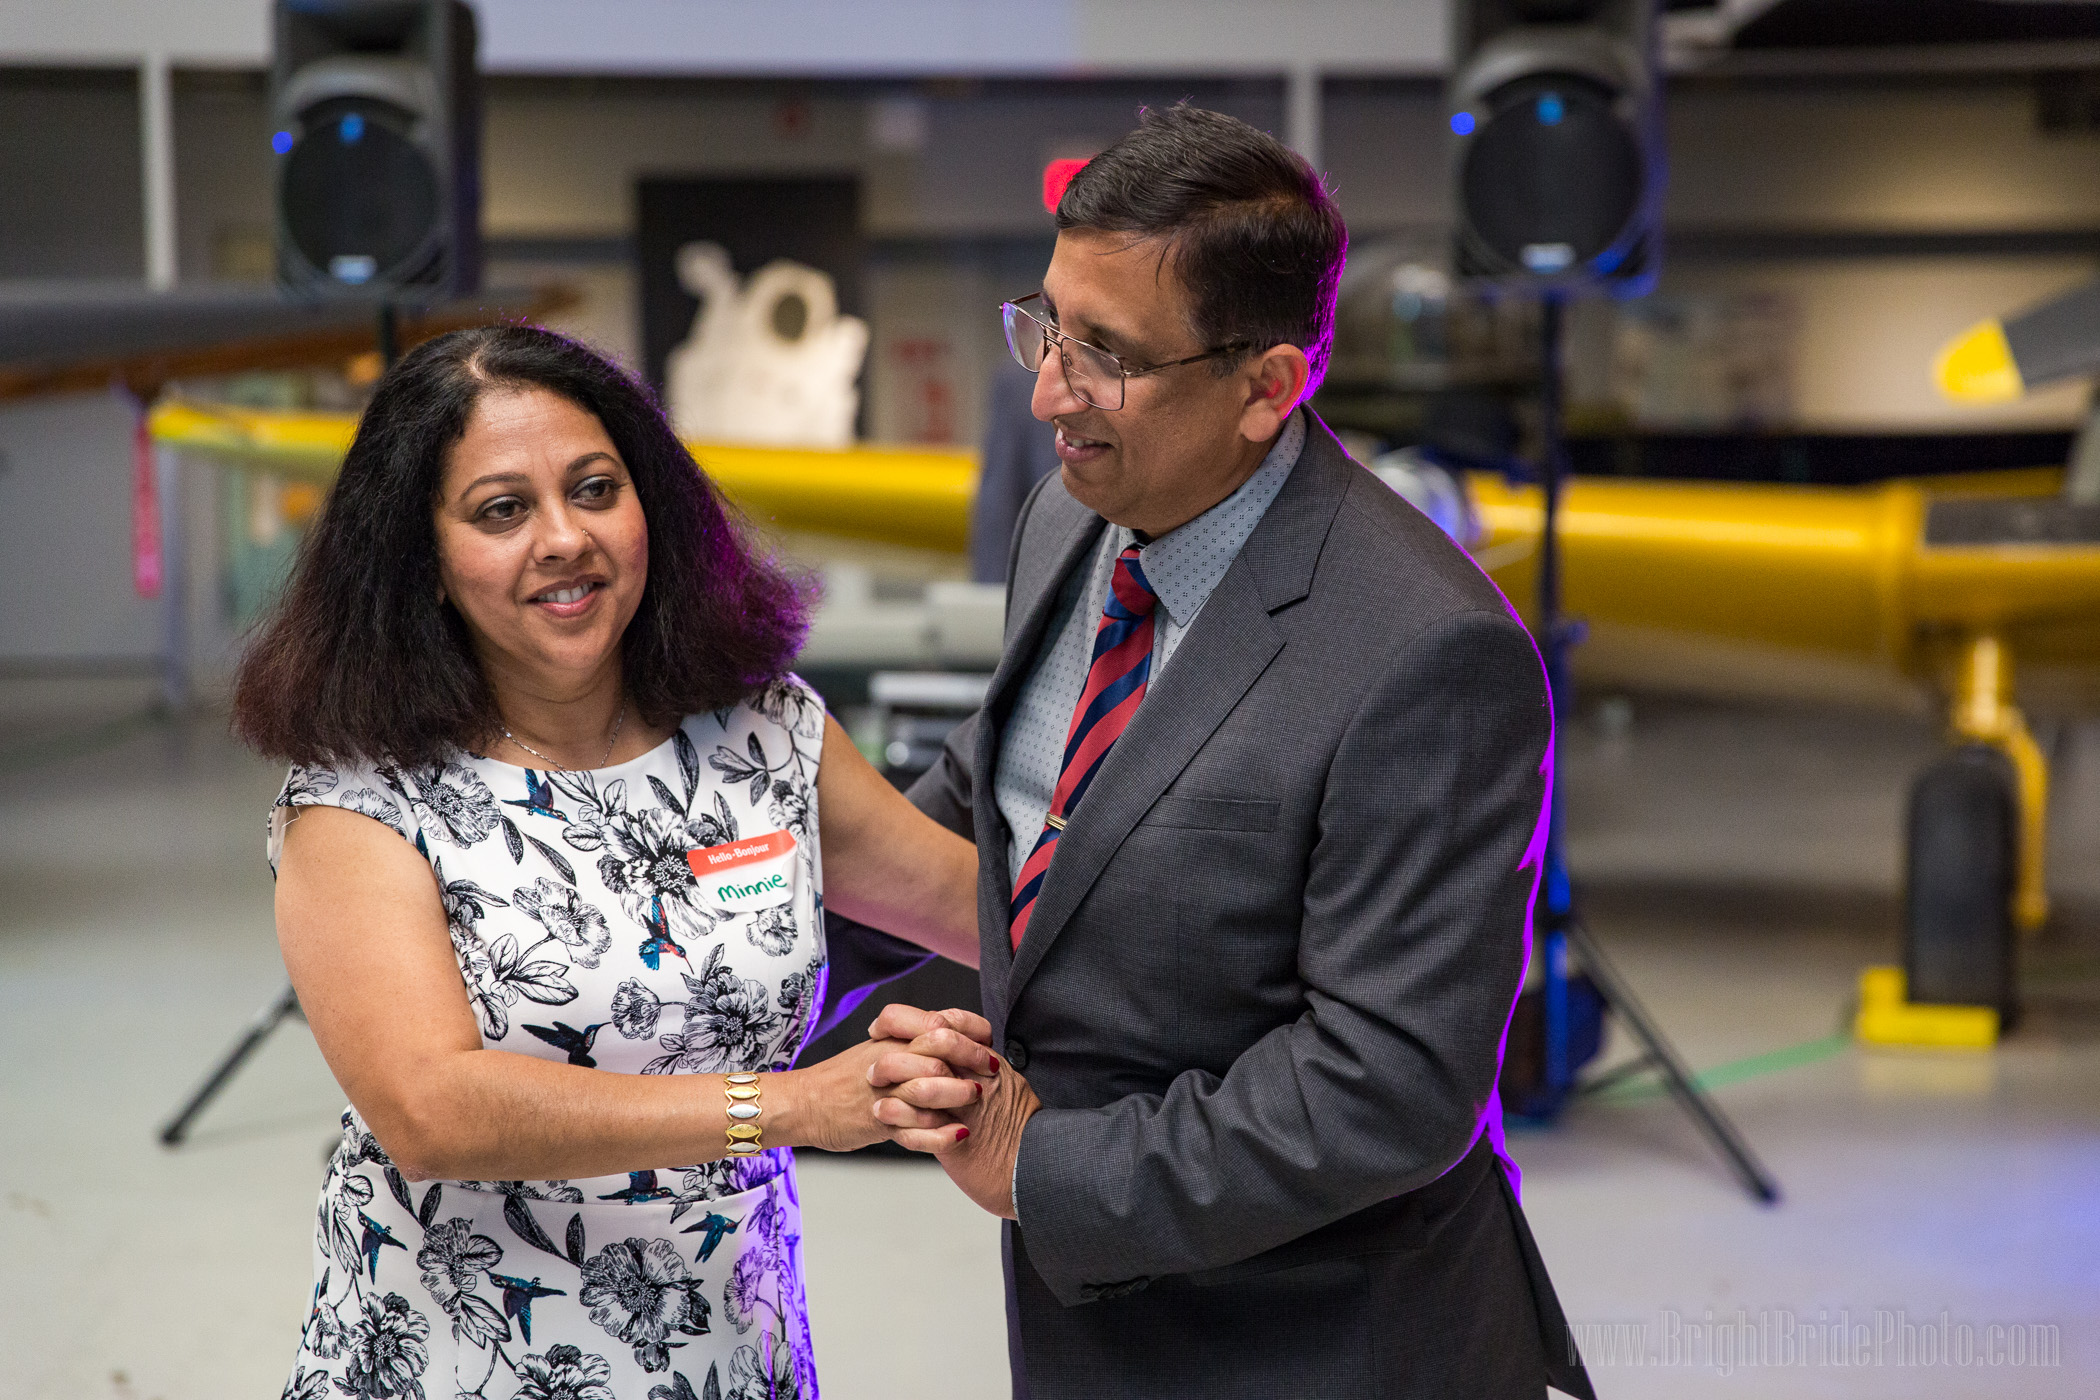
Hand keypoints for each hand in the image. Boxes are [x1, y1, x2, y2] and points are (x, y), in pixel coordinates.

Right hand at [784, 1034, 979, 1153]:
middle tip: (993, 1069)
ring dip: (959, 1092)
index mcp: (892, 1038)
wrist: (803, 1104)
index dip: (969, 1029)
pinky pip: (914, 1129)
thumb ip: (911, 1044)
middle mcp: (890, 1058)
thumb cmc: (844, 1079)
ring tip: (978, 1097)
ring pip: (929, 1085)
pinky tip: (959, 1134)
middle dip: (972, 1056)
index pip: (938, 1021)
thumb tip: (953, 1037)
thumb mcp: (878, 1051)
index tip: (987, 1039)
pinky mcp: (877, 1120)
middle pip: (939, 1047)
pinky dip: (940, 1134)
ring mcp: (884, 1090)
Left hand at [866, 1004, 1038, 1218]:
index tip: (886, 1029)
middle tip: (876, 1064)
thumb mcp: (1005, 1089)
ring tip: (874, 1088)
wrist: (1036, 1171)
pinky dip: (898, 1115)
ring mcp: (969, 1107)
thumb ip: (979, 1069)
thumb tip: (956, 1052)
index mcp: (987, 1062)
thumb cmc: (1017, 1134)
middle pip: (933, 1044)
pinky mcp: (958, 1139)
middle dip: (896, 1050)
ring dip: (893, 1082)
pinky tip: (882, 1113)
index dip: (910, 1021)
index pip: (947, 1023)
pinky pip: (921, 1122)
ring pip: (923, 1080)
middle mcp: (978, 1078)